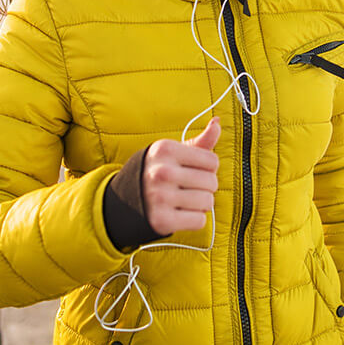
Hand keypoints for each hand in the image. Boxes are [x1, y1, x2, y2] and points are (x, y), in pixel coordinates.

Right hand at [142, 118, 220, 234]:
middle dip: (204, 187)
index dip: (206, 168)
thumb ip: (200, 141)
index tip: (191, 171)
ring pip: (207, 202)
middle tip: (187, 188)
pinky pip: (200, 221)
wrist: (126, 200)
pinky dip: (194, 220)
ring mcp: (160, 197)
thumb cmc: (158, 172)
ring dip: (201, 205)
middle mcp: (161, 172)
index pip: (212, 161)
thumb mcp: (173, 153)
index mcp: (165, 150)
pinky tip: (180, 214)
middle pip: (212, 182)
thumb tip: (218, 123)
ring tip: (184, 201)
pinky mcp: (162, 220)